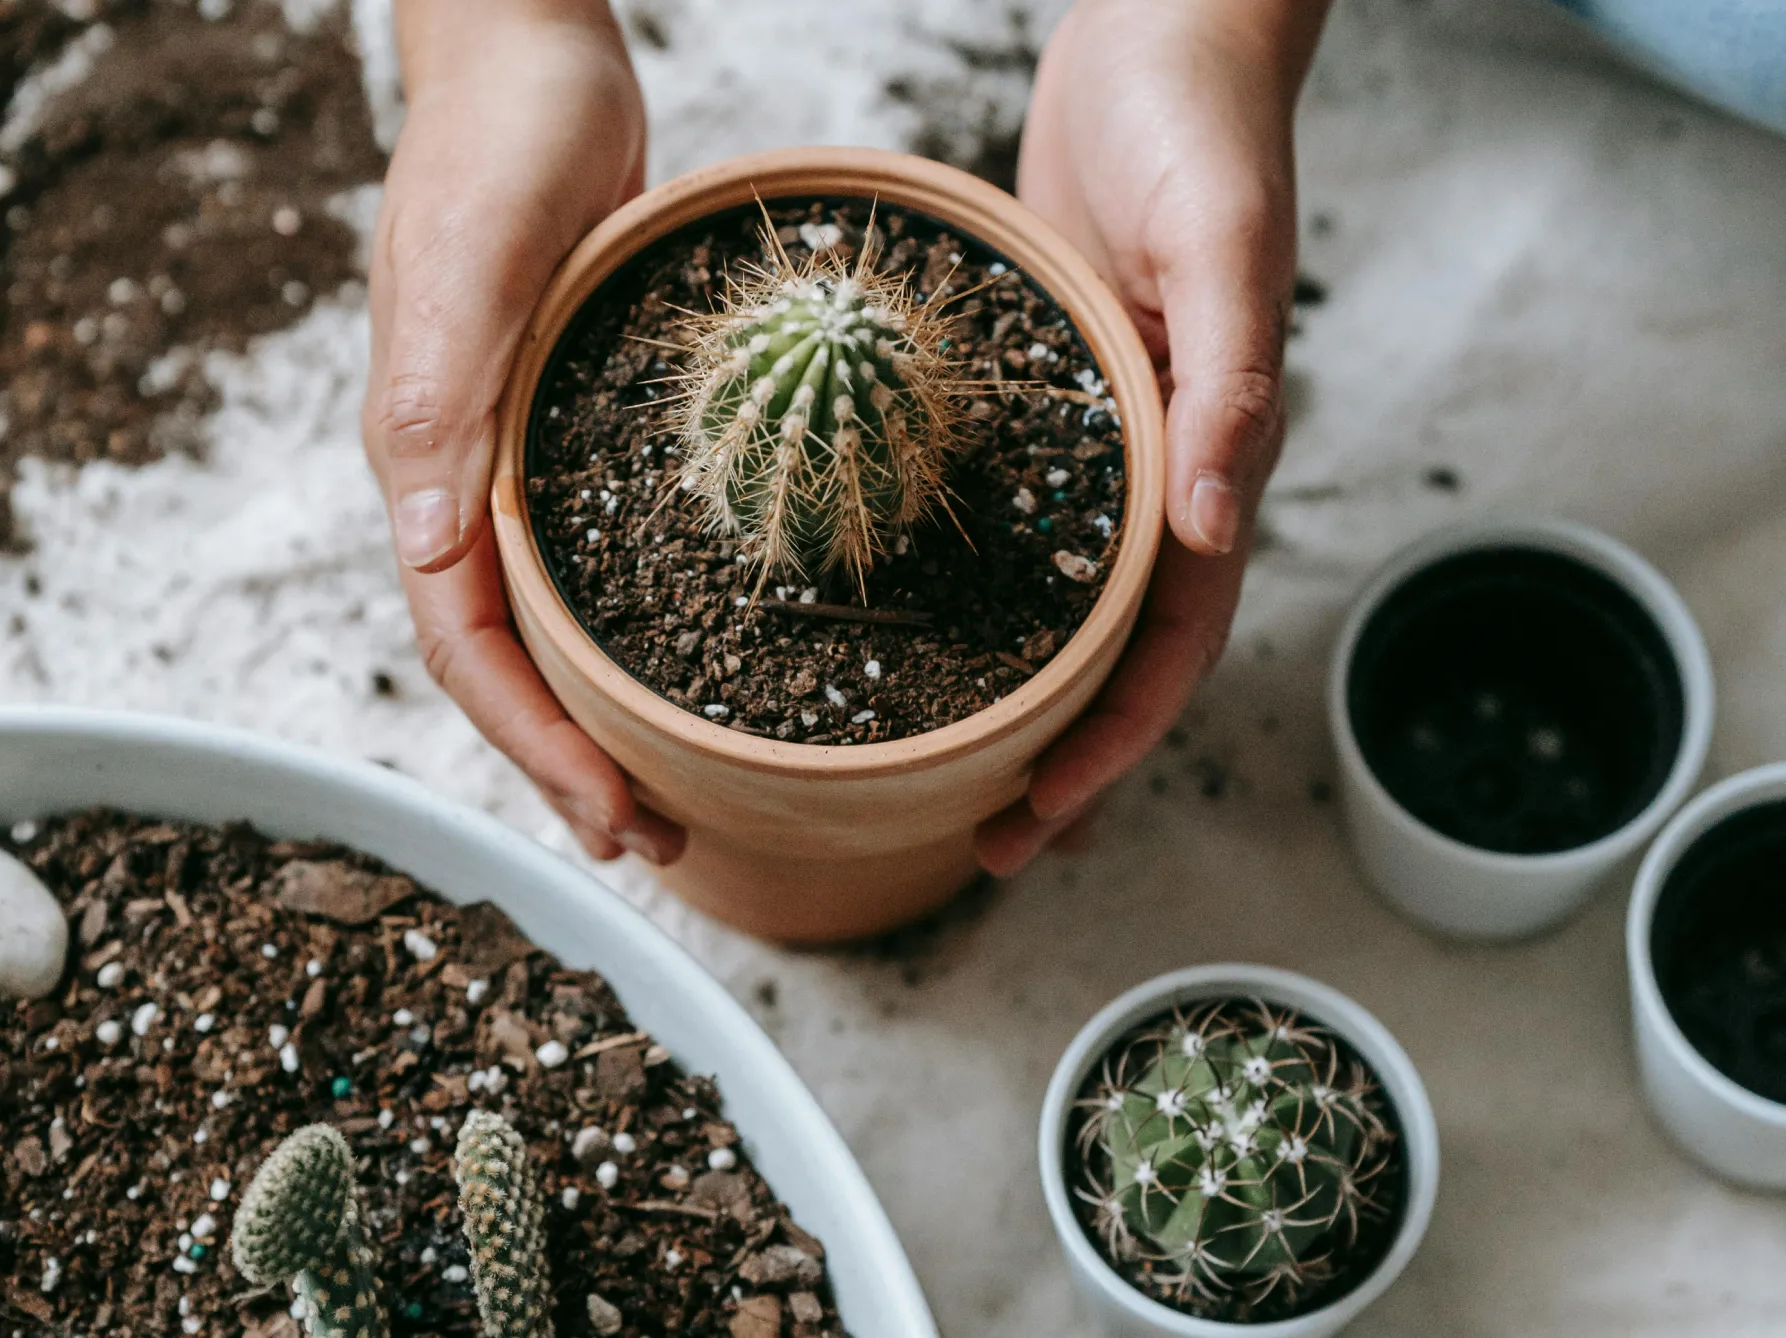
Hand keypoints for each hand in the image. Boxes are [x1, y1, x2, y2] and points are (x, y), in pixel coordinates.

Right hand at [362, 0, 682, 863]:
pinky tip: (690, 661)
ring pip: (549, 623)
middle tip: (655, 842)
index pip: (466, 647)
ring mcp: (519, 460)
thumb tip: (429, 550)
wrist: (536, 61)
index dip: (533, 745)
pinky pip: (593, 559)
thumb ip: (437, 396)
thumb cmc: (499, 142)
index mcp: (427, 463)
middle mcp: (467, 481)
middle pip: (507, 661)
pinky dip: (631, 630)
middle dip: (569, 764)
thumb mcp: (469, 260)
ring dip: (601, 716)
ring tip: (671, 790)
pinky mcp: (573, 431)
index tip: (612, 817)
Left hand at [975, 0, 1329, 874]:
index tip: (1039, 820)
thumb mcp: (1219, 246)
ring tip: (940, 775)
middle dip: (1060, 758)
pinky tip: (902, 623)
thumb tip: (1213, 529)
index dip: (1111, 743)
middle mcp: (1151, 470)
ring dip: (1012, 697)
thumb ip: (1229, 386)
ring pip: (1056, 604)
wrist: (1160, 36)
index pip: (1168, 641)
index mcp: (1206, 457)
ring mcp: (1093, 442)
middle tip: (985, 848)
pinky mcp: (1039, 399)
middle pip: (1110, 652)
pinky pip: (1004, 518)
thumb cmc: (1200, 126)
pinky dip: (969, 590)